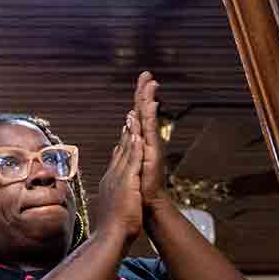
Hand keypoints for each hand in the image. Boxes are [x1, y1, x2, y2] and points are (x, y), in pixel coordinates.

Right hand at [94, 110, 143, 246]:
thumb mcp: (112, 208)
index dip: (123, 143)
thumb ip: (113, 198)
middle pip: (121, 149)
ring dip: (130, 133)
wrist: (110, 236)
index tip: (126, 130)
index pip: (118, 158)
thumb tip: (111, 196)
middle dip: (126, 132)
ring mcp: (118, 178)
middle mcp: (113, 176)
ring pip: (125, 151)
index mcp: (111, 182)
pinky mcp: (126, 182)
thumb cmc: (112, 228)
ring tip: (133, 116)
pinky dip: (134, 147)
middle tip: (129, 114)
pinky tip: (137, 135)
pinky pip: (131, 160)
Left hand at [132, 71, 168, 207]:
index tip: (142, 81)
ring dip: (147, 102)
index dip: (139, 99)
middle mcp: (146, 142)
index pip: (137, 116)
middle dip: (144, 93)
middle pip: (143, 112)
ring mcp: (150, 147)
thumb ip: (128, 148)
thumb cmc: (138, 186)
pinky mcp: (151, 154)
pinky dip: (147, 120)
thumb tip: (127, 134)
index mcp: (138, 142)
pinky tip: (148, 107)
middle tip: (147, 75)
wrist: (148, 205)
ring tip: (151, 84)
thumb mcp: (129, 163)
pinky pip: (148, 133)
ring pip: (147, 119)